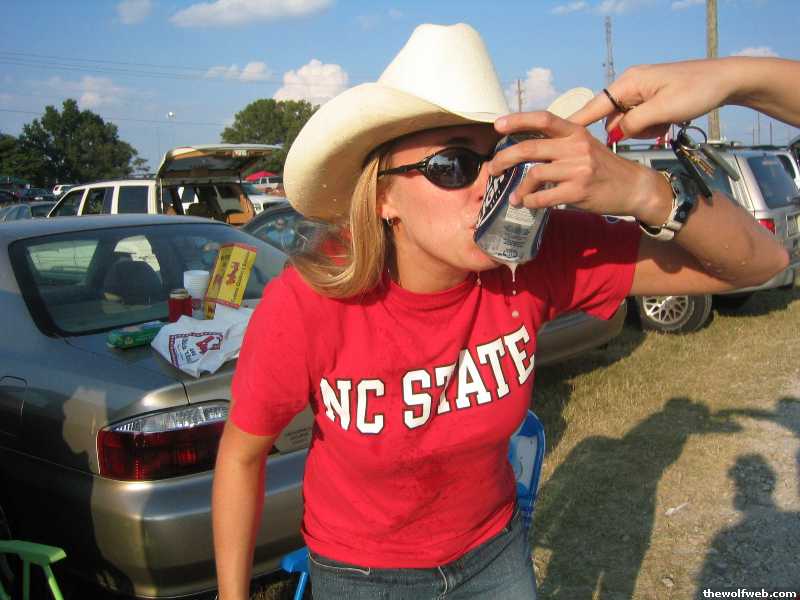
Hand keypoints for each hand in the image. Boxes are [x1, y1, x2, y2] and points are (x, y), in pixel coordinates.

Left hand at [490, 111, 670, 223]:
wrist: (634, 187)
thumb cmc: (604, 168)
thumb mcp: (585, 146)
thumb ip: (560, 144)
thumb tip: (525, 148)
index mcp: (575, 132)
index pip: (543, 118)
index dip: (518, 120)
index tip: (497, 125)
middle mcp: (576, 147)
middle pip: (530, 148)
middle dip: (505, 158)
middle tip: (493, 168)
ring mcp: (578, 169)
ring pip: (534, 175)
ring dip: (519, 188)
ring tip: (514, 196)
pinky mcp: (578, 192)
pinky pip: (544, 197)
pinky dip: (531, 201)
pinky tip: (528, 203)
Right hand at [569, 59, 733, 139]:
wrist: (726, 80)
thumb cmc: (697, 90)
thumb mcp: (663, 110)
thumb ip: (634, 124)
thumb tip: (616, 134)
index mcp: (629, 83)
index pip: (593, 106)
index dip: (575, 124)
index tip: (554, 137)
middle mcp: (630, 86)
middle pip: (611, 117)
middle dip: (626, 130)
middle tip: (651, 130)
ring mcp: (641, 93)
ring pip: (627, 121)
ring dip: (642, 130)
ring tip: (664, 125)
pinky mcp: (651, 100)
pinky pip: (640, 120)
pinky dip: (650, 127)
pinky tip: (666, 124)